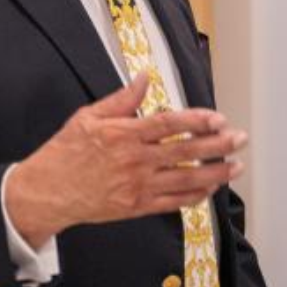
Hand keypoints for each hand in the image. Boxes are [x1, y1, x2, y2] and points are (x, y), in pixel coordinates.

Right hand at [5, 73, 245, 247]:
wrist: (48, 191)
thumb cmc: (65, 153)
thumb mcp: (88, 117)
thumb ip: (121, 100)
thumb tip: (143, 79)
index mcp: (124, 135)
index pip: (170, 125)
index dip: (197, 121)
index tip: (217, 118)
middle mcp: (136, 161)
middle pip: (186, 151)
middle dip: (218, 145)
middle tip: (239, 139)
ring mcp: (138, 186)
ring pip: (186, 179)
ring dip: (215, 173)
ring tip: (235, 166)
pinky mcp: (136, 207)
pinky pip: (173, 203)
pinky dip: (195, 196)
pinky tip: (209, 189)